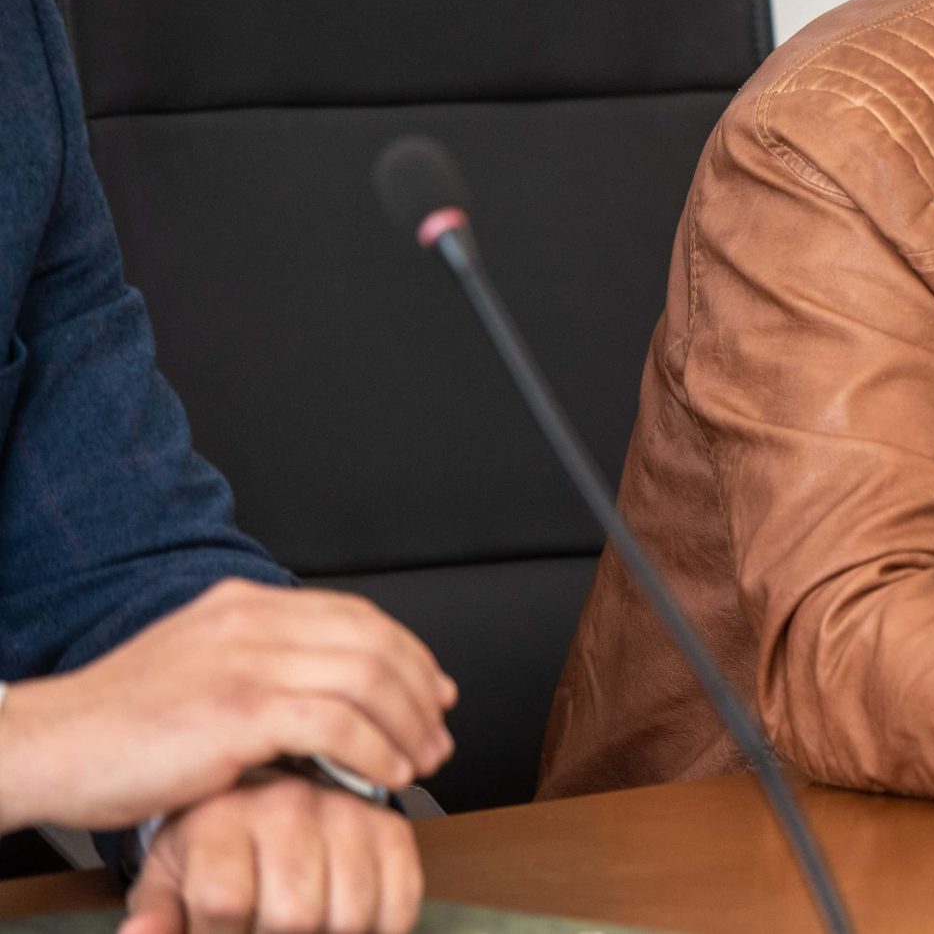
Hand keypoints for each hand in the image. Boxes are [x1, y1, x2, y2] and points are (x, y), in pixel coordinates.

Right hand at [0, 579, 454, 832]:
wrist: (51, 745)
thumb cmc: (120, 724)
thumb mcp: (200, 665)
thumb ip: (263, 662)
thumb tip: (333, 688)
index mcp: (245, 603)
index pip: (358, 615)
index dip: (410, 653)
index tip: (435, 690)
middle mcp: (252, 620)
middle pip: (375, 642)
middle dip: (420, 691)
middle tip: (439, 732)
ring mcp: (246, 661)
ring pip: (368, 679)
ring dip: (408, 725)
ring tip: (420, 761)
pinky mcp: (238, 711)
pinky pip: (338, 724)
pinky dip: (375, 751)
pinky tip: (385, 775)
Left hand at [119, 774, 420, 933]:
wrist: (268, 788)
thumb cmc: (212, 844)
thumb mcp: (168, 874)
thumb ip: (157, 909)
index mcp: (224, 816)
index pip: (224, 902)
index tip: (214, 933)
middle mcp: (291, 806)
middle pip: (292, 915)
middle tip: (261, 930)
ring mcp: (349, 814)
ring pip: (348, 917)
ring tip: (304, 928)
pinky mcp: (392, 827)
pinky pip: (400, 900)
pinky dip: (381, 929)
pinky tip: (348, 926)